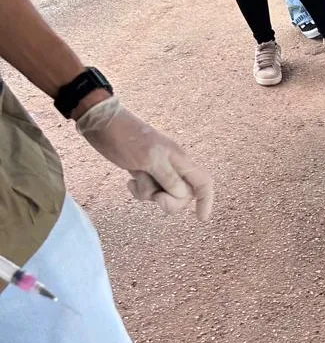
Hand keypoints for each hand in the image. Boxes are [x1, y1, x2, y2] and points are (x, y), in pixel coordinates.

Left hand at [75, 96, 212, 220]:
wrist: (101, 123)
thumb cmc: (125, 138)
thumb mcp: (149, 159)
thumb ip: (169, 178)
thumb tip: (183, 195)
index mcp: (180, 160)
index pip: (203, 182)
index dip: (205, 200)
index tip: (200, 218)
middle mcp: (173, 166)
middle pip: (184, 194)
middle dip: (170, 201)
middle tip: (157, 198)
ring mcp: (159, 169)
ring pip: (164, 193)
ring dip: (150, 193)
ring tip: (136, 179)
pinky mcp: (145, 171)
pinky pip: (149, 189)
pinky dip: (140, 190)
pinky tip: (129, 181)